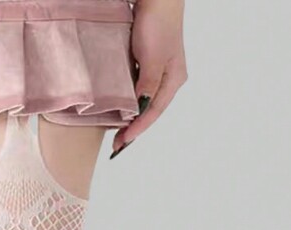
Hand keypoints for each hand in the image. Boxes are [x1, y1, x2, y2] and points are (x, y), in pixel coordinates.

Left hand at [111, 0, 187, 156]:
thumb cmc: (157, 23)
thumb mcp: (151, 57)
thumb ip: (146, 85)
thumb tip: (139, 109)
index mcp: (173, 80)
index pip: (153, 112)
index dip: (138, 129)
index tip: (122, 142)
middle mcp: (168, 79)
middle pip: (150, 110)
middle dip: (134, 128)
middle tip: (117, 145)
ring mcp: (159, 71)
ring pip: (144, 102)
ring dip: (131, 117)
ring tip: (117, 132)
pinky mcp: (148, 63)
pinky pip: (138, 89)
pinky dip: (129, 102)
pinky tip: (119, 108)